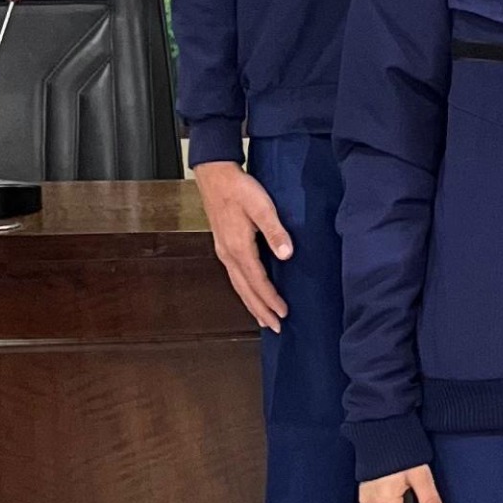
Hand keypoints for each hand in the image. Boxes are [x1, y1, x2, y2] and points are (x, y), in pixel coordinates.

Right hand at [192, 157, 292, 327]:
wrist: (215, 175)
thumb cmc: (239, 188)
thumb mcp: (262, 207)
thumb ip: (275, 231)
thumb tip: (287, 254)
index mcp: (239, 248)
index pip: (258, 282)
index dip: (271, 299)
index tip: (284, 314)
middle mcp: (228, 255)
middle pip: (245, 290)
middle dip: (260, 310)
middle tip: (275, 327)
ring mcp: (224, 251)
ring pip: (238, 285)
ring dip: (251, 304)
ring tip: (263, 319)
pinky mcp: (224, 245)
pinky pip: (235, 276)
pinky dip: (244, 290)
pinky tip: (250, 293)